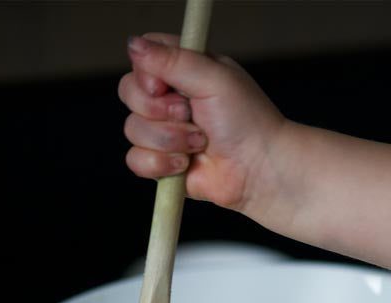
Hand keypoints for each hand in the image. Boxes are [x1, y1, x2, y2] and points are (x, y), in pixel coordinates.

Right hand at [119, 34, 285, 215]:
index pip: (142, 58)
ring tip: (201, 143)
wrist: (260, 169)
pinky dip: (162, 164)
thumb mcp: (214, 78)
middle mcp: (171, 99)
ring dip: (170, 139)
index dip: (146, 73)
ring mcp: (165, 131)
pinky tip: (187, 165)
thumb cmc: (248, 121)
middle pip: (129, 92)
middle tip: (191, 115)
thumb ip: (173, 59)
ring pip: (132, 129)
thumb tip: (134, 45)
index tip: (165, 85)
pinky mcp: (163, 163)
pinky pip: (136, 160)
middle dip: (160, 110)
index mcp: (184, 70)